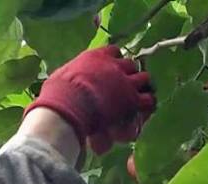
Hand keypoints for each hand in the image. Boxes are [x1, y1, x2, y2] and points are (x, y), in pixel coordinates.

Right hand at [25, 46, 155, 154]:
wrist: (69, 106)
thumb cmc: (59, 93)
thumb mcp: (62, 75)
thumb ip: (72, 73)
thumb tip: (66, 79)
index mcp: (96, 56)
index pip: (113, 51)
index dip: (115, 59)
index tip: (113, 66)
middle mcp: (114, 66)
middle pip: (131, 64)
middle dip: (130, 73)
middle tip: (127, 83)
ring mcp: (126, 82)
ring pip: (144, 78)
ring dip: (141, 86)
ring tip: (138, 96)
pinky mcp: (133, 100)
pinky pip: (148, 99)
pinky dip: (147, 103)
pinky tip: (143, 109)